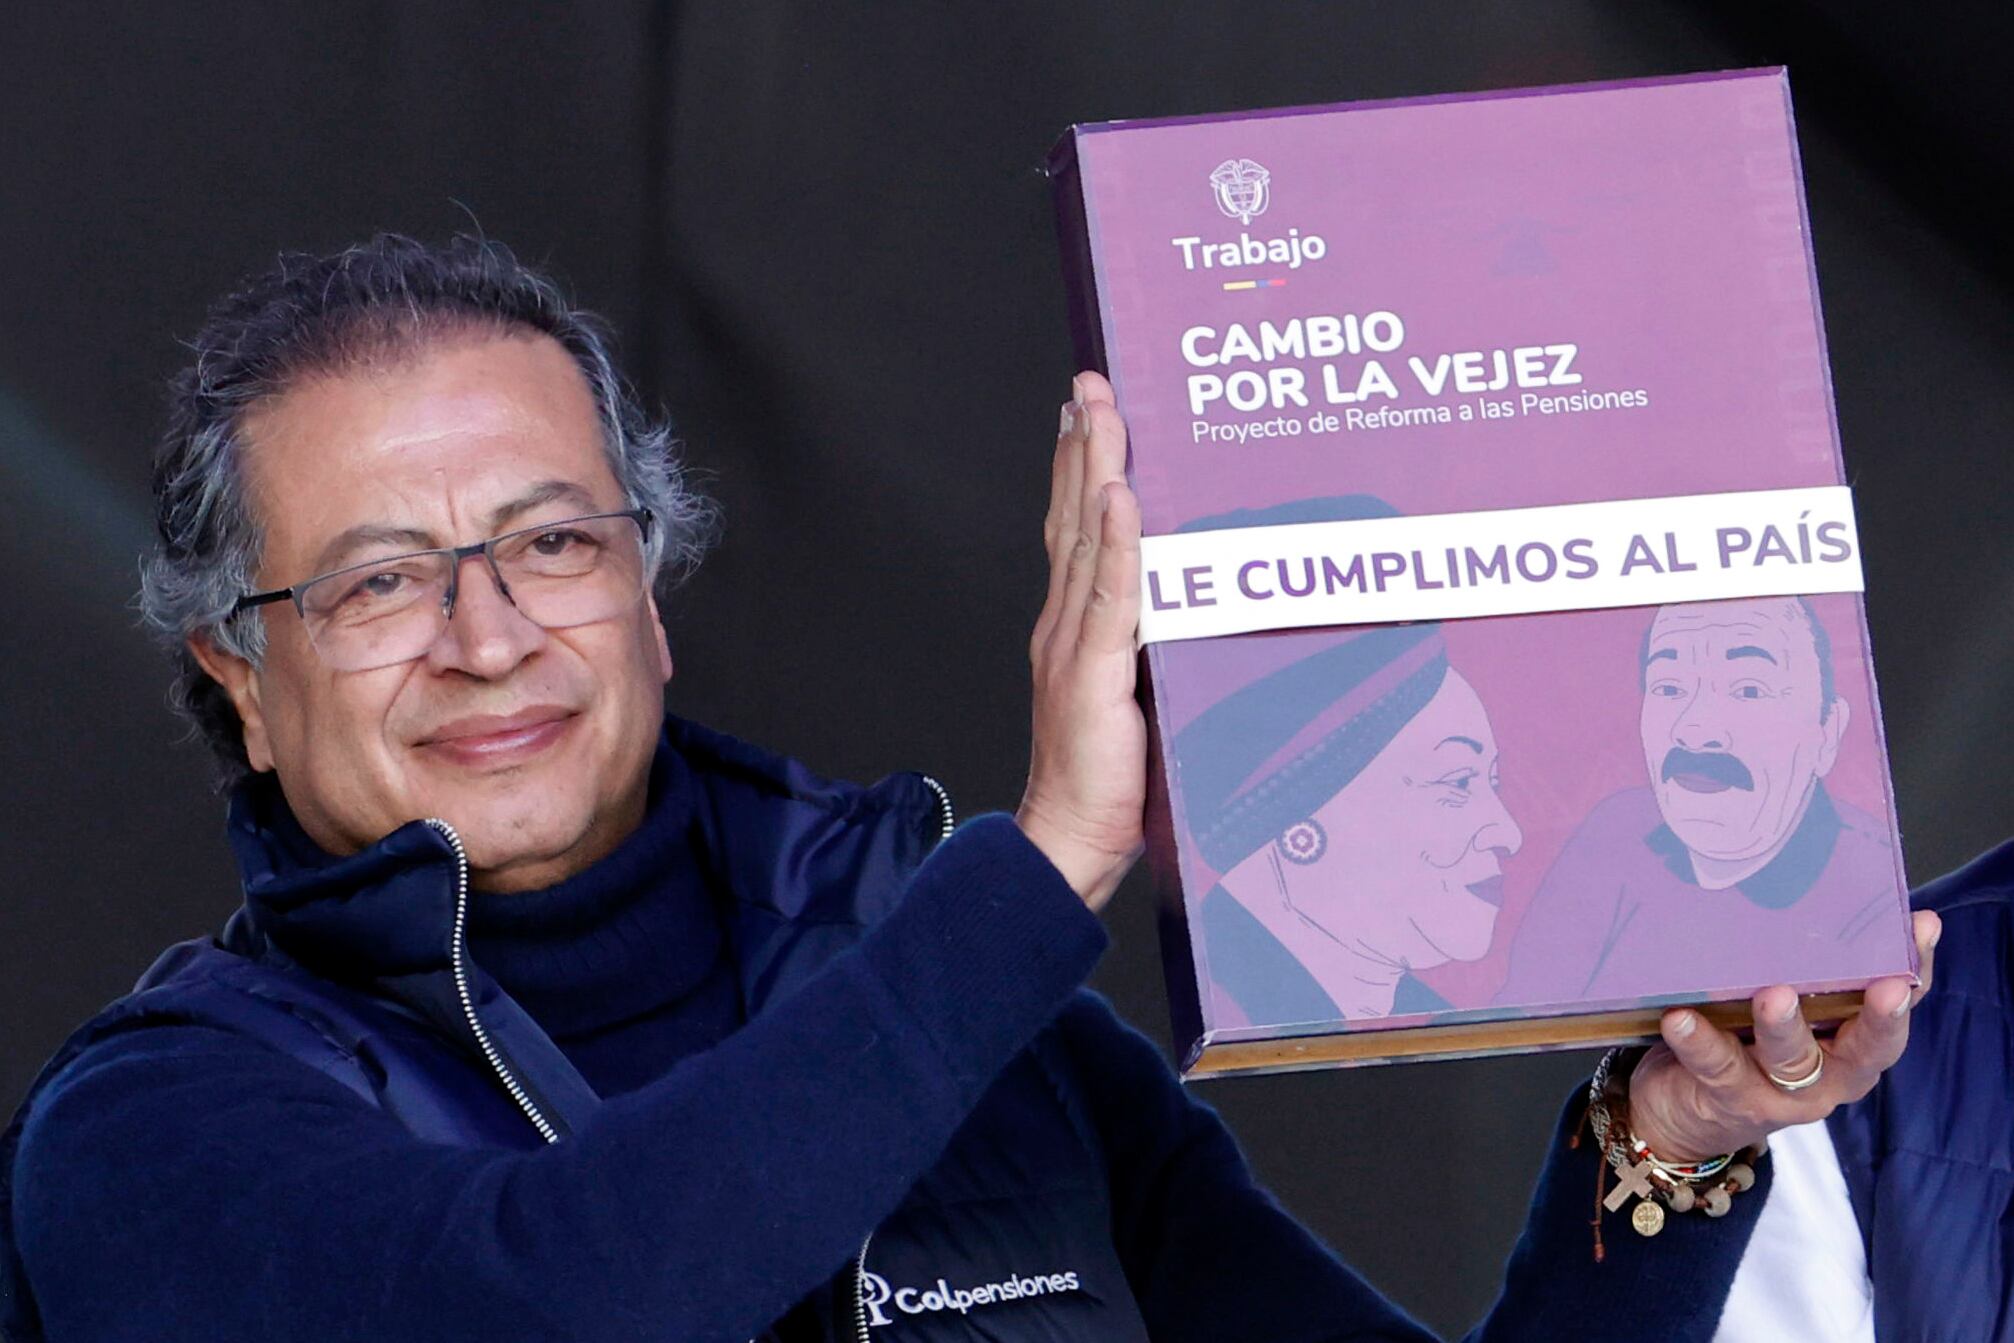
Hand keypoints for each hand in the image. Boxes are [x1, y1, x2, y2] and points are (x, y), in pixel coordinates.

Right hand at [1016, 371, 1145, 910]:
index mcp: (1072, 630)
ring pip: (1084, 539)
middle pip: (1072, 517)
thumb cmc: (1108, 784)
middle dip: (1081, 445)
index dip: (1081, 469)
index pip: (1076, 533)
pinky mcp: (1090, 673)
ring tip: (1099, 411)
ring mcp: (1071, 646)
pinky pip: (1107, 596)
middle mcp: (1062, 625)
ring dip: (1093, 468)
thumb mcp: (1138, 703)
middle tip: (1088, 384)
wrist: (1068, 842)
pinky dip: (1112, 543)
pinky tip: (1118, 497)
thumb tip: (1195, 616)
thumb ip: (1152, 655)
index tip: (1088, 412)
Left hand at [1627, 909, 1940, 1159]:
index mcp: (1852, 1040)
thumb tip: (1805, 887)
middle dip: (1880, 1016)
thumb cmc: (1739, 1039)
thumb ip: (1798, 967)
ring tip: (1775, 996)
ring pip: (1791, 1059)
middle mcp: (1831, 1072)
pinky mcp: (1731, 1099)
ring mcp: (1782, 1093)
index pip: (1898, 1003)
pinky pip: (1717, 1067)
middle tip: (1885, 986)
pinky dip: (1700, 1041)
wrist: (1682, 1114)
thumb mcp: (1779, 1003)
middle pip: (1867, 1046)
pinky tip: (1681, 1018)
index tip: (1922, 925)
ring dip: (1783, 1026)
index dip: (1915, 967)